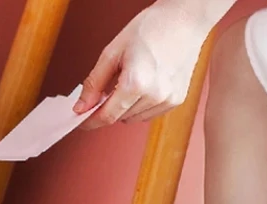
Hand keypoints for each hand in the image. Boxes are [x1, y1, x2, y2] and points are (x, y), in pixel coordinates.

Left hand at [74, 1, 209, 128]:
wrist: (185, 19)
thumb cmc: (151, 28)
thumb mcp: (113, 52)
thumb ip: (94, 83)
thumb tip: (81, 107)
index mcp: (136, 82)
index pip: (107, 115)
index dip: (91, 121)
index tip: (81, 121)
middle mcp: (154, 95)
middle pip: (120, 118)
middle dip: (108, 108)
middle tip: (107, 89)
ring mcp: (167, 100)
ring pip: (134, 118)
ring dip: (125, 107)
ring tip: (131, 80)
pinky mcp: (176, 101)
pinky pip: (149, 114)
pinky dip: (141, 105)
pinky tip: (145, 84)